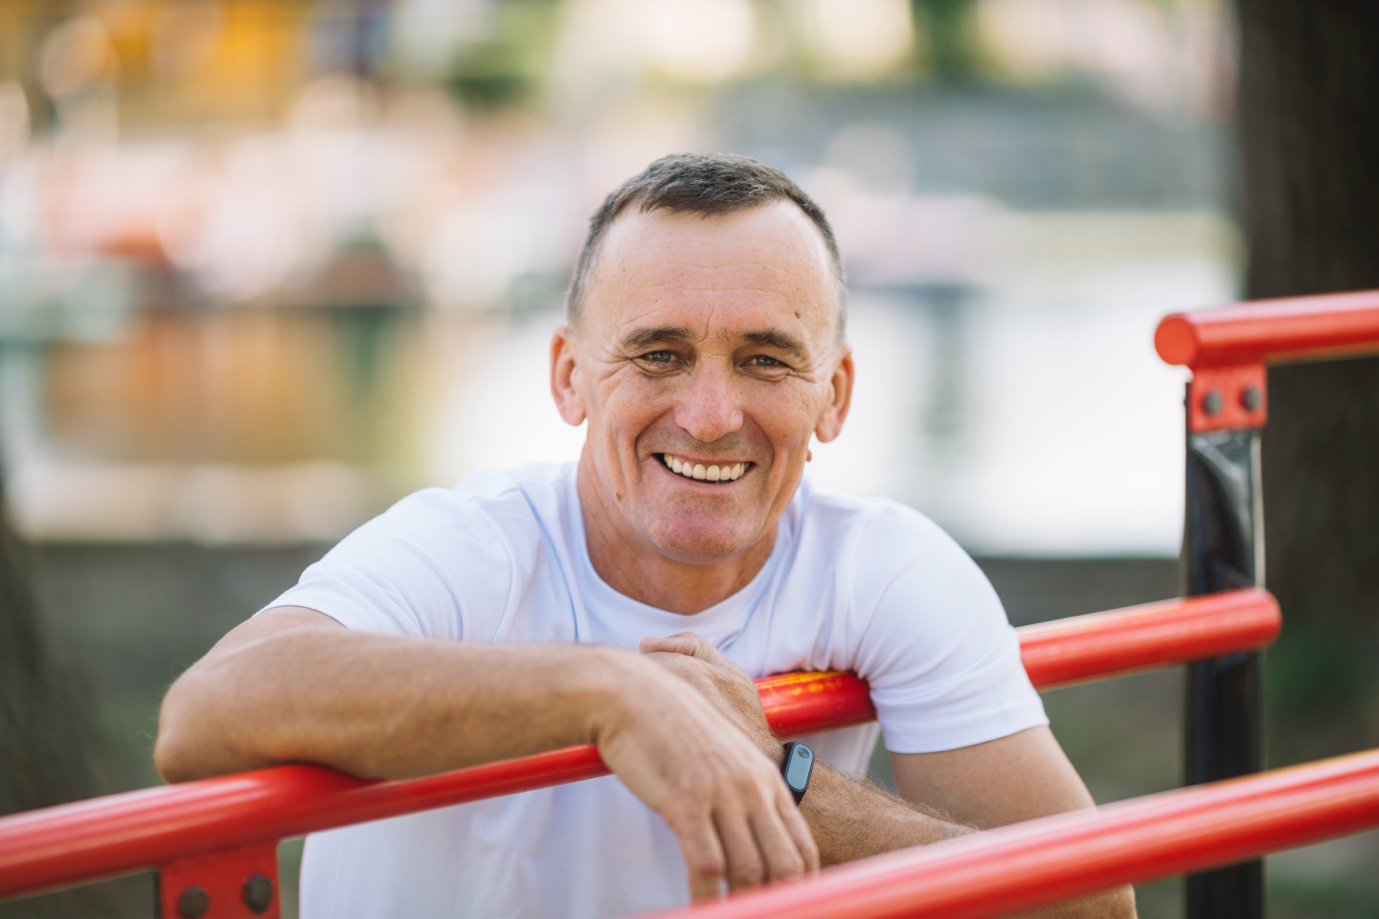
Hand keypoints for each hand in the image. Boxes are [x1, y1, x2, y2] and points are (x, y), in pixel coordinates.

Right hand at [591, 651, 818, 900]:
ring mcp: (721, 795)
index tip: (789, 905)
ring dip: (742, 904)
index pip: (801, 847)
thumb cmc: (670, 725)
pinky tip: (700, 909)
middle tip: (764, 914)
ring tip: (729, 916)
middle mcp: (751, 788)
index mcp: (764, 777)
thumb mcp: (720, 753)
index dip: (801, 886)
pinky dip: (706, 897)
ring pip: (748, 871)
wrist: (633, 695)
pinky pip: (706, 866)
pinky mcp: (687, 802)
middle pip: (783, 865)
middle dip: (779, 901)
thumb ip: (739, 790)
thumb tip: (744, 834)